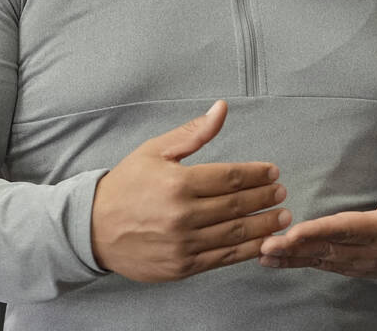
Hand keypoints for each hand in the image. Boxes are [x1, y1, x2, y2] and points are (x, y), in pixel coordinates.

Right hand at [91, 99, 291, 282]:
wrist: (93, 228)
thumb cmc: (126, 185)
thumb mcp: (154, 151)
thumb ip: (193, 133)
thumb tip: (222, 109)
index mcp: (177, 183)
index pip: (230, 177)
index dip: (256, 174)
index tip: (272, 172)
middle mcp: (182, 215)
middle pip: (236, 205)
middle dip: (265, 198)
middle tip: (282, 192)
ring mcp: (183, 244)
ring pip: (234, 234)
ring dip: (263, 225)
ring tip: (282, 217)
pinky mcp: (182, 267)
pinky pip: (222, 258)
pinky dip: (246, 250)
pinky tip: (262, 242)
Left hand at [258, 150, 376, 280]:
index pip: (346, 230)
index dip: (319, 231)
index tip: (293, 232)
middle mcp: (370, 251)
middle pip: (327, 249)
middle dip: (294, 248)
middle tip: (264, 245)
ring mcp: (361, 264)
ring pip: (321, 260)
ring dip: (291, 259)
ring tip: (261, 255)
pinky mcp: (354, 267)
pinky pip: (323, 265)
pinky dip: (298, 263)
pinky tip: (274, 261)